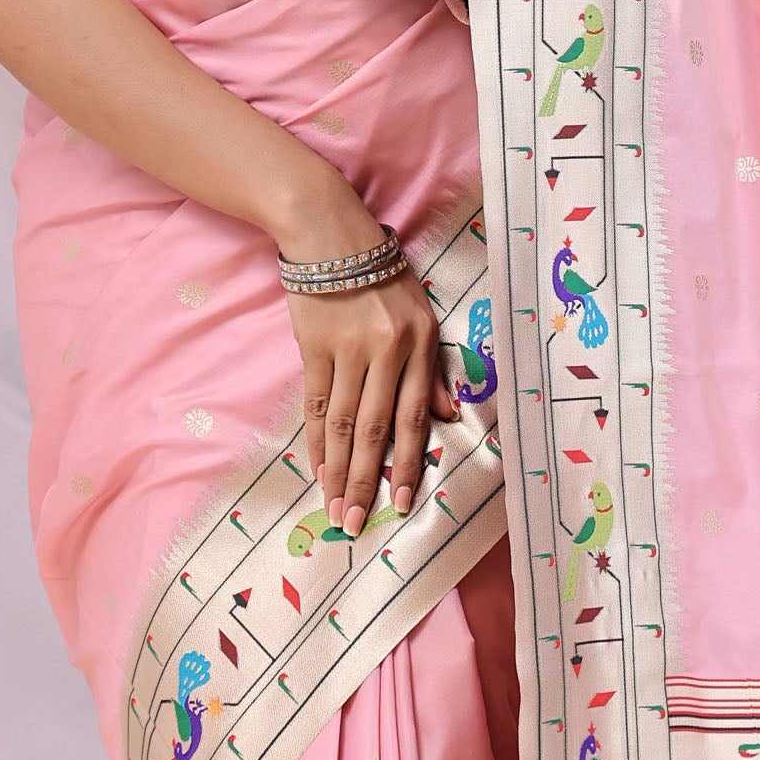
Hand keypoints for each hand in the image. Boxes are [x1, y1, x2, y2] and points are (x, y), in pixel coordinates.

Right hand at [283, 263, 458, 537]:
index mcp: (419, 343)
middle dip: (366, 481)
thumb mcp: (421, 312)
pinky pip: (316, 404)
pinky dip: (316, 440)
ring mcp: (347, 349)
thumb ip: (431, 367)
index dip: (407, 464)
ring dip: (338, 470)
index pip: (414, 416)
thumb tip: (446, 416)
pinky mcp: (314, 347)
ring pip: (343, 423)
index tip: (400, 504)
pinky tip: (317, 467)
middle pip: (375, 429)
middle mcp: (386, 350)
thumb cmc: (382, 275)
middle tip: (357, 523)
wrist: (331, 236)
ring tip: (335, 507)